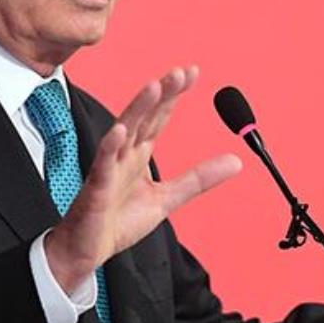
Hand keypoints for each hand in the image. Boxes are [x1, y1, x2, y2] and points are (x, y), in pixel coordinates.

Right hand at [44, 66, 242, 291]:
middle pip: (144, 117)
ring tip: (154, 87)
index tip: (192, 72)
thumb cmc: (118, 221)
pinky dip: (110, 147)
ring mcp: (108, 169)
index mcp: (139, 154)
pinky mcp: (96, 189)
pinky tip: (121, 131)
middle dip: (161, 93)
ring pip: (123, 132)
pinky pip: (103, 165)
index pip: (159, 117)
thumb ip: (199, 179)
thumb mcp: (168, 198)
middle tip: (180, 72)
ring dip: (138, 109)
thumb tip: (237, 162)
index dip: (174, 95)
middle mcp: (124, 155)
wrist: (86, 250)